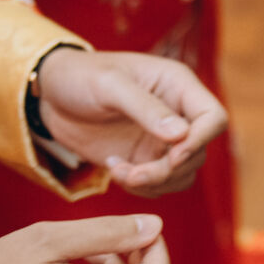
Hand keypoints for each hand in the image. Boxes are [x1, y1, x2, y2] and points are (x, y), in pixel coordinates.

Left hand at [34, 48, 226, 195]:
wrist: (50, 94)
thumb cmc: (80, 76)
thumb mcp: (110, 85)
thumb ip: (146, 108)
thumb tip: (181, 135)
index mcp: (178, 86)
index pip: (213, 118)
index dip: (200, 140)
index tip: (172, 156)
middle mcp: (177, 114)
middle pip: (198, 153)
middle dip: (168, 170)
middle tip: (133, 173)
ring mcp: (161, 140)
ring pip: (182, 174)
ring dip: (154, 183)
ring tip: (119, 172)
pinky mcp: (143, 159)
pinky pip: (159, 185)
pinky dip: (140, 187)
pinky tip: (114, 169)